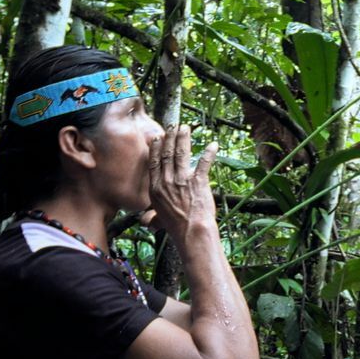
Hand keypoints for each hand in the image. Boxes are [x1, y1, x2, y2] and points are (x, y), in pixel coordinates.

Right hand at [148, 125, 218, 239]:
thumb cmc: (176, 229)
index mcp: (155, 189)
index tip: (157, 138)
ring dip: (184, 138)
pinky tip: (214, 144)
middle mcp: (167, 181)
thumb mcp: (159, 222)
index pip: (154, 163)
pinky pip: (204, 163)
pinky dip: (210, 153)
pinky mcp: (199, 181)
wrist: (191, 232)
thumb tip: (145, 221)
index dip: (156, 148)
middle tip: (172, 126)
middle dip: (170, 137)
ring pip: (181, 153)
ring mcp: (183, 180)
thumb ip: (151, 218)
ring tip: (186, 128)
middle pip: (167, 154)